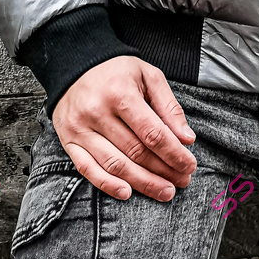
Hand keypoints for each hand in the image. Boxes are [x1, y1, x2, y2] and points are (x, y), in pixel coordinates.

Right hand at [52, 56, 196, 202]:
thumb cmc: (118, 72)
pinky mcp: (69, 141)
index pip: (152, 133)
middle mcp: (97, 112)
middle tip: (181, 181)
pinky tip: (127, 192)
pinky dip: (108, 185)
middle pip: (135, 152)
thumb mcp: (148, 76)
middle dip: (163, 171)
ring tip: (164, 191)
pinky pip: (88, 170)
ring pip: (115, 165)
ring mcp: (80, 129)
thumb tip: (186, 138)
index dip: (174, 153)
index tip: (189, 165)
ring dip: (142, 183)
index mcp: (120, 92)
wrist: (77, 66)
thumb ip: (169, 106)